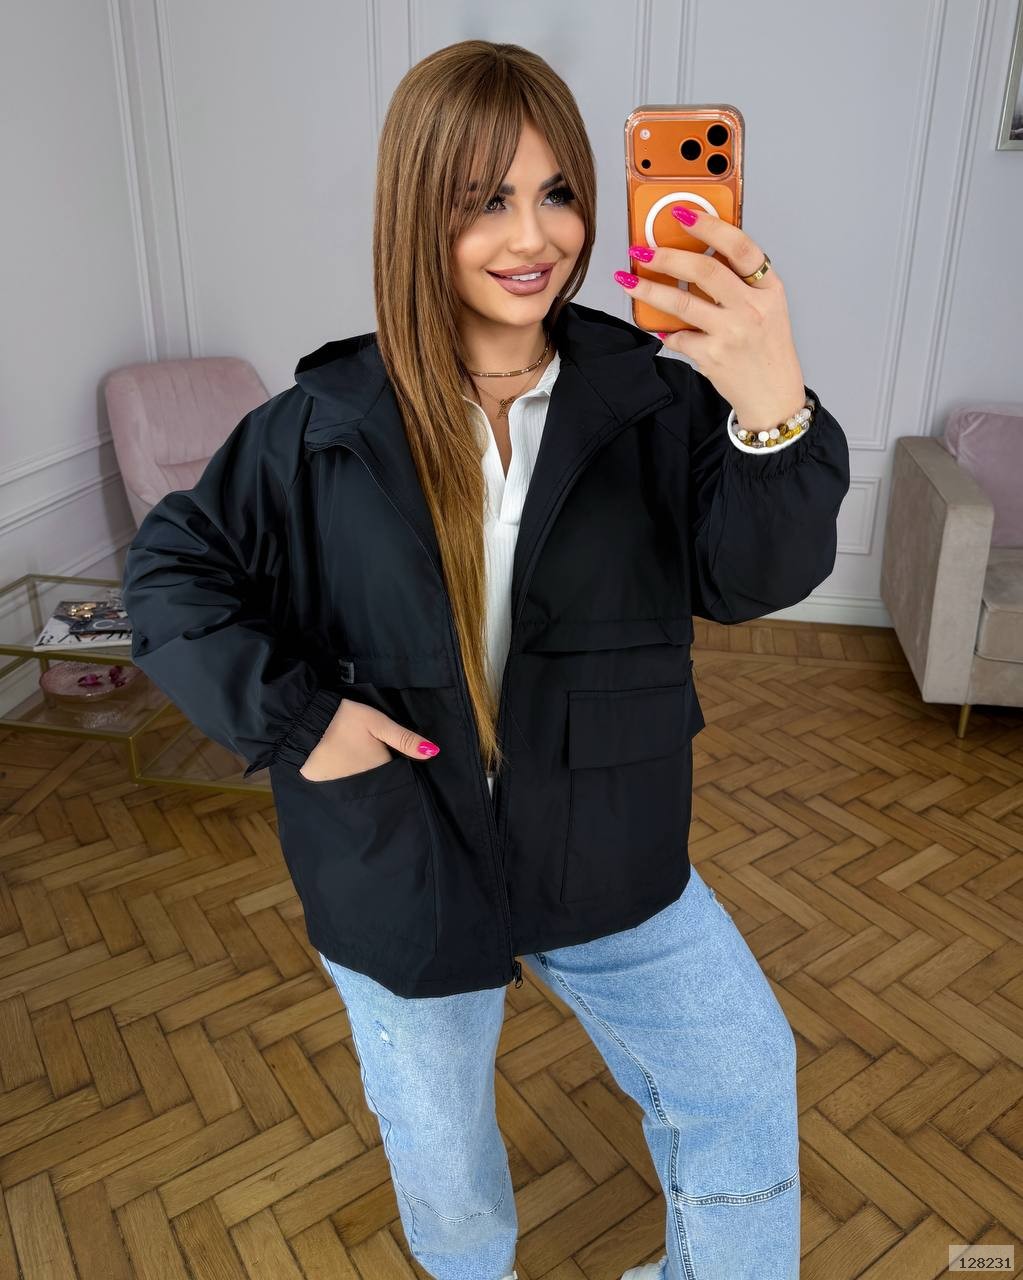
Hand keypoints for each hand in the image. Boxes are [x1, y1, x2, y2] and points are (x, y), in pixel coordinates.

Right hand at [299, 698, 439, 781]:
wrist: (305, 723)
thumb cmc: (345, 720)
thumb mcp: (379, 723)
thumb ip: (405, 739)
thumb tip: (434, 753)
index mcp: (380, 769)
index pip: (396, 775)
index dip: (397, 765)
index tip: (392, 756)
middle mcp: (365, 784)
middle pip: (379, 782)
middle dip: (380, 773)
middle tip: (370, 754)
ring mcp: (344, 788)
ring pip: (362, 785)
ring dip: (363, 777)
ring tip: (357, 759)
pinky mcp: (326, 786)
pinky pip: (343, 786)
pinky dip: (345, 779)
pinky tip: (342, 766)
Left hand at [616, 208, 806, 431]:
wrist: (773, 397)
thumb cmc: (767, 350)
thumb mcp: (768, 309)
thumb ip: (741, 283)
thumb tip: (698, 255)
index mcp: (769, 290)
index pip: (740, 247)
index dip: (710, 226)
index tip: (682, 214)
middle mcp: (752, 308)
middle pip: (705, 270)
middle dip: (668, 256)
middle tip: (643, 250)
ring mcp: (732, 333)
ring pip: (682, 302)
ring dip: (649, 289)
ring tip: (628, 280)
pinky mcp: (713, 356)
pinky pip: (679, 336)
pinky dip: (667, 332)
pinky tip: (662, 329)